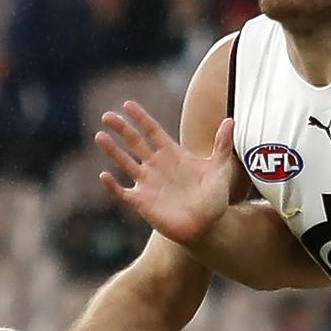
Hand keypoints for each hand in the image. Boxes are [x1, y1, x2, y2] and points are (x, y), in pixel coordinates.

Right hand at [96, 100, 235, 246]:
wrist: (207, 225)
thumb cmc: (213, 196)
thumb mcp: (219, 168)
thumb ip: (222, 145)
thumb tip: (231, 120)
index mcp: (172, 154)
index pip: (152, 131)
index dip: (141, 118)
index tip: (127, 104)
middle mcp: (156, 166)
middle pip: (135, 142)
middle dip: (121, 129)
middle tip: (107, 115)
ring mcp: (147, 183)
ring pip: (125, 163)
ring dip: (112, 151)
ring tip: (99, 136)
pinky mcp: (142, 202)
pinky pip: (123, 193)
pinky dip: (113, 186)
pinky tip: (104, 176)